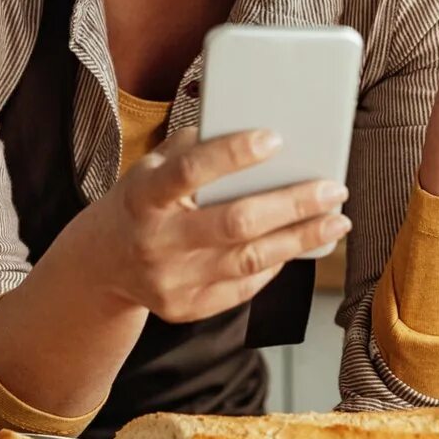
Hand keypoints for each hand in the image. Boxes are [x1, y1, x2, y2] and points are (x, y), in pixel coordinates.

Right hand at [84, 127, 350, 323]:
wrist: (102, 263)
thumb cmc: (142, 201)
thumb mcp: (153, 166)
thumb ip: (198, 148)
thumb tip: (260, 130)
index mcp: (142, 196)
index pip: (189, 172)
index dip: (233, 155)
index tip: (276, 139)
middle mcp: (155, 242)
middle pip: (234, 224)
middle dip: (292, 204)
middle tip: (333, 189)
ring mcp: (170, 281)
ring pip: (249, 260)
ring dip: (300, 239)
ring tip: (336, 220)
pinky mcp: (185, 308)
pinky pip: (243, 286)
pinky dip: (276, 263)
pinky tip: (300, 244)